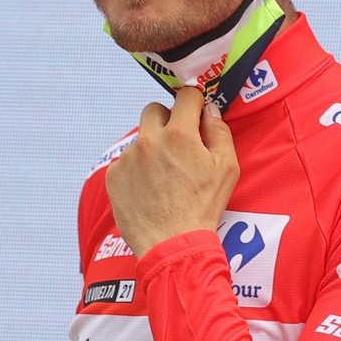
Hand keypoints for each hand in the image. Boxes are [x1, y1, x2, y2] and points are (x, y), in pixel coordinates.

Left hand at [107, 86, 239, 255]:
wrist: (171, 244)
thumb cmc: (203, 207)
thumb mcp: (227, 169)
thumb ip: (220, 132)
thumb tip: (210, 111)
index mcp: (179, 135)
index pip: (185, 96)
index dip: (194, 103)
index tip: (196, 113)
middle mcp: (149, 140)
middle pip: (154, 109)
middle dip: (167, 120)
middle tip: (178, 143)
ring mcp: (128, 158)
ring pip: (140, 138)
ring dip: (152, 148)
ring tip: (164, 176)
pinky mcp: (113, 175)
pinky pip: (126, 161)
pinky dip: (137, 169)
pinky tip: (149, 189)